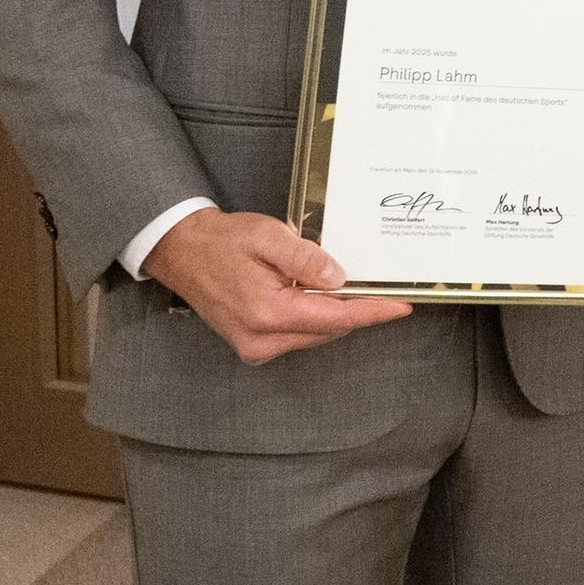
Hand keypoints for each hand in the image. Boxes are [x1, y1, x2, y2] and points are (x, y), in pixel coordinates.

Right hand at [147, 209, 411, 364]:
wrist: (182, 251)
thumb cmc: (223, 241)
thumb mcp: (268, 237)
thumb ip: (305, 259)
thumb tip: (340, 278)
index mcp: (267, 313)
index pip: (336, 318)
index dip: (373, 312)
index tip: (402, 306)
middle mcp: (261, 340)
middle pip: (329, 329)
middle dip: (358, 310)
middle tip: (384, 287)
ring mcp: (255, 347)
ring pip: (316, 334)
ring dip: (336, 313)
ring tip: (355, 286)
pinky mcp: (253, 345)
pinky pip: (299, 334)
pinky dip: (316, 317)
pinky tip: (323, 295)